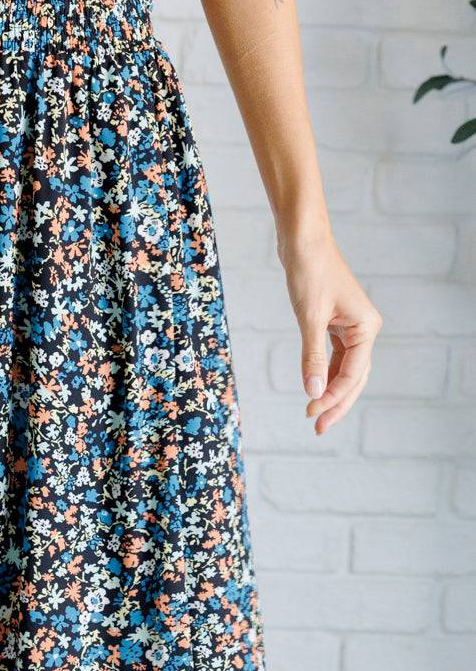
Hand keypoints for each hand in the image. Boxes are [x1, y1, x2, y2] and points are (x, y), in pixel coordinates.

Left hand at [276, 226, 382, 436]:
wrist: (304, 241)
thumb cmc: (310, 272)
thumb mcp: (309, 317)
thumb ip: (311, 356)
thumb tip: (312, 393)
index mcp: (367, 327)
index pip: (352, 374)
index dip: (332, 397)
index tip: (310, 414)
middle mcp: (365, 329)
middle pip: (354, 378)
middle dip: (336, 403)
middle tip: (317, 428)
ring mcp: (353, 327)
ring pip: (345, 370)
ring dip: (330, 392)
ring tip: (314, 416)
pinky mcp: (337, 324)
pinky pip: (335, 358)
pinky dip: (325, 374)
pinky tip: (314, 390)